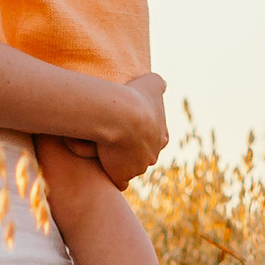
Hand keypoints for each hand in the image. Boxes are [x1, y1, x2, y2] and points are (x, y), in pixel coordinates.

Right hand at [91, 72, 167, 187]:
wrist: (119, 114)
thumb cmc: (135, 95)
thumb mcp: (152, 82)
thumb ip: (158, 84)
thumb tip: (162, 85)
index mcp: (161, 136)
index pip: (153, 139)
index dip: (140, 134)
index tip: (126, 128)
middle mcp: (152, 155)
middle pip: (142, 156)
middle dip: (130, 151)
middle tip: (112, 140)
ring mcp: (138, 168)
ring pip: (129, 169)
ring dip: (118, 163)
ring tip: (103, 153)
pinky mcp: (121, 176)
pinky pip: (118, 182)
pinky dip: (112, 177)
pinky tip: (103, 170)